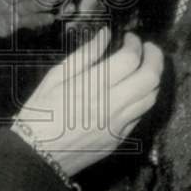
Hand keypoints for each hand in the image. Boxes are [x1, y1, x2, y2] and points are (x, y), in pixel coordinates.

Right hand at [14, 27, 163, 177]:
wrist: (36, 155)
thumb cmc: (40, 112)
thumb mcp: (56, 76)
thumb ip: (85, 54)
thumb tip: (106, 34)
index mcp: (94, 87)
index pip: (130, 59)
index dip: (135, 44)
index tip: (130, 37)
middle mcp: (112, 106)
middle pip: (150, 78)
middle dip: (155, 57)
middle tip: (147, 48)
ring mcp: (118, 125)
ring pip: (151, 98)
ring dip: (153, 78)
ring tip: (144, 66)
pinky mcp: (119, 139)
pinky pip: (141, 115)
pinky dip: (144, 98)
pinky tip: (134, 90)